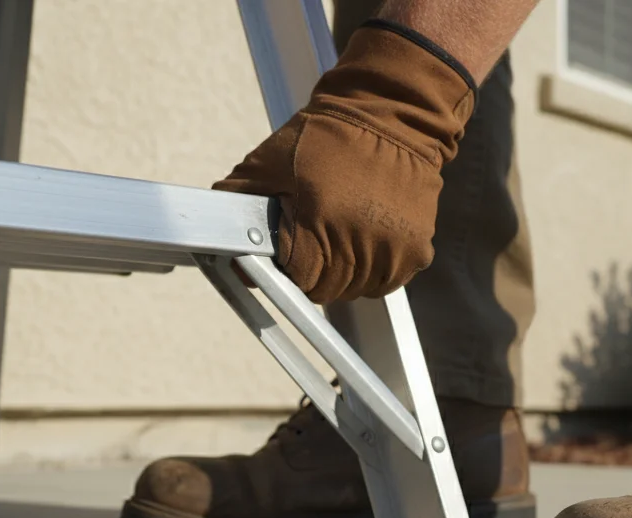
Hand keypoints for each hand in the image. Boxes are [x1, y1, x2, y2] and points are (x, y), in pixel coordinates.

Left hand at [213, 21, 476, 303]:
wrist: (391, 113)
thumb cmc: (325, 136)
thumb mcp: (267, 162)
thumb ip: (237, 203)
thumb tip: (215, 242)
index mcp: (319, 222)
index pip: (297, 280)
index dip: (285, 270)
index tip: (284, 251)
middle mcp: (359, 243)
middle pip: (326, 289)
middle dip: (312, 272)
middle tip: (311, 238)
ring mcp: (392, 250)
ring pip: (356, 289)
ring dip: (344, 272)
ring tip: (340, 232)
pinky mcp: (416, 251)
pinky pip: (386, 280)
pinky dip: (374, 268)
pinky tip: (365, 236)